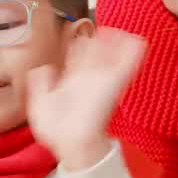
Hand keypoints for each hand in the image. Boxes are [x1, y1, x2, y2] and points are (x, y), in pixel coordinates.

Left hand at [26, 28, 145, 169]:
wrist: (71, 145)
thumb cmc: (55, 130)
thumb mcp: (39, 104)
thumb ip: (39, 84)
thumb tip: (44, 68)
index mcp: (72, 83)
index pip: (78, 60)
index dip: (80, 47)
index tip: (82, 38)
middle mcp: (88, 80)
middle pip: (97, 56)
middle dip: (102, 43)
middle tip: (107, 31)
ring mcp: (101, 82)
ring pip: (112, 58)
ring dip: (119, 45)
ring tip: (124, 33)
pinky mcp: (112, 86)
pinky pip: (125, 68)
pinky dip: (133, 55)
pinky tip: (138, 43)